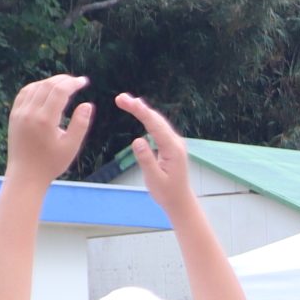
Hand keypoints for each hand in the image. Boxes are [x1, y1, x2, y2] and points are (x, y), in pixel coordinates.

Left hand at [5, 76, 93, 185]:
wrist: (25, 175)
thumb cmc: (51, 163)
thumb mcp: (71, 146)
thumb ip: (81, 124)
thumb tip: (87, 104)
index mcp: (45, 120)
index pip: (60, 91)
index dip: (73, 83)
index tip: (84, 82)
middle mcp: (30, 113)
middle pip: (47, 85)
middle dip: (63, 80)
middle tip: (76, 81)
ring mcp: (19, 113)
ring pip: (35, 87)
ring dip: (50, 82)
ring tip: (63, 84)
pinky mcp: (14, 115)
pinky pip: (24, 94)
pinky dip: (36, 87)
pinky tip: (45, 90)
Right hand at [114, 93, 193, 209]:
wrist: (180, 200)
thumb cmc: (167, 193)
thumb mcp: (154, 179)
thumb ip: (146, 160)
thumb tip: (137, 140)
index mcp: (172, 149)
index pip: (154, 125)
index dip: (140, 111)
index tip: (127, 101)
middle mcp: (175, 142)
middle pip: (156, 119)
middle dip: (138, 107)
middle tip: (120, 98)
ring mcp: (174, 143)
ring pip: (158, 122)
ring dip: (142, 110)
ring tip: (126, 100)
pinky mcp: (170, 145)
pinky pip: (158, 128)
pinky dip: (148, 118)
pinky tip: (140, 111)